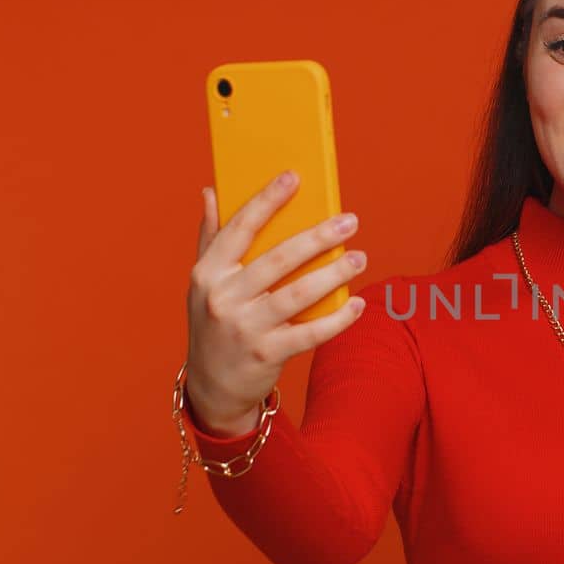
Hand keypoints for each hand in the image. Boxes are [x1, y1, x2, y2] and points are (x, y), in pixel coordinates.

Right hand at [183, 170, 369, 429]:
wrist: (211, 386)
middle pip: (277, 259)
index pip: (240, 228)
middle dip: (317, 237)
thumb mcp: (203, 283)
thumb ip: (211, 238)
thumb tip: (212, 191)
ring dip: (333, 274)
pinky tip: (357, 304)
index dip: (267, 200)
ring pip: (297, 294)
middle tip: (349, 221)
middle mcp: (223, 298)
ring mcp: (245, 328)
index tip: (294, 177)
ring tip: (359, 258)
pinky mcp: (266, 354)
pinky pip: (309, 333)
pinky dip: (336, 320)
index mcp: (208, 273)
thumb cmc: (214, 323)